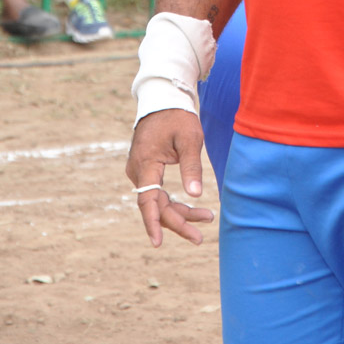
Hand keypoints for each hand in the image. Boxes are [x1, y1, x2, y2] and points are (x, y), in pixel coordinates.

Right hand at [126, 110, 213, 246]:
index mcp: (146, 163)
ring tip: (206, 218)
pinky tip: (193, 207)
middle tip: (200, 238)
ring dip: (179, 212)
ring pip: (158, 201)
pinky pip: (157, 193)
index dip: (153, 223)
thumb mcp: (190, 139)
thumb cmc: (178, 118)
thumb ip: (192, 167)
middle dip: (178, 221)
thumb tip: (196, 195)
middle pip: (155, 205)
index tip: (158, 243)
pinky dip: (174, 202)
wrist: (164, 101)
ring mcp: (140, 171)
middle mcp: (138, 170)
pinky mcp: (145, 171)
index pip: (148, 200)